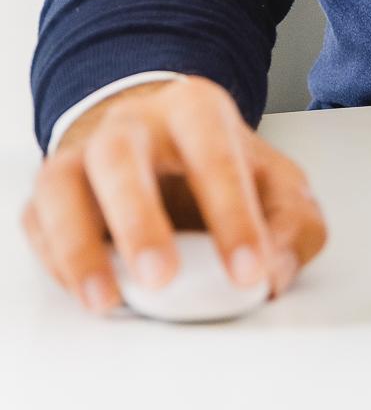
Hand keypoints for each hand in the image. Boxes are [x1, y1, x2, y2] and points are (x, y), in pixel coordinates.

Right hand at [19, 75, 327, 315]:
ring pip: (63, 184)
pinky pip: (39, 221)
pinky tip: (88, 291)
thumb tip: (276, 273)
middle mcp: (130, 124)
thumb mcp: (276, 184)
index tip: (250, 273)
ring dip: (80, 245)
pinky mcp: (50, 193)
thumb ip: (293, 224)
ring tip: (108, 300)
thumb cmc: (217, 166)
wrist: (156, 139)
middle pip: (121, 155)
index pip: (214, 153)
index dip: (233, 215)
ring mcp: (82, 154)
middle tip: (161, 277)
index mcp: (195, 109)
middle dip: (139, 219)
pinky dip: (56, 260)